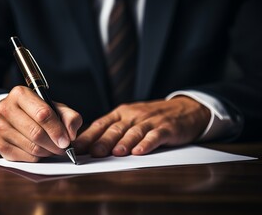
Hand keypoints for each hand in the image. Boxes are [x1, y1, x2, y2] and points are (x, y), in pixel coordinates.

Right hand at [0, 86, 82, 161]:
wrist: (14, 116)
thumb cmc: (37, 111)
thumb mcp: (55, 107)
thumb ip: (69, 116)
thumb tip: (71, 134)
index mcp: (20, 94)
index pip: (42, 114)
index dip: (57, 130)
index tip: (67, 140)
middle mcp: (5, 109)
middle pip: (36, 133)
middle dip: (54, 144)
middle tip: (63, 148)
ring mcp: (0, 128)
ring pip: (32, 147)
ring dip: (48, 151)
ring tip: (54, 148)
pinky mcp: (0, 146)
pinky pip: (26, 157)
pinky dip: (38, 157)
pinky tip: (42, 150)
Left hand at [74, 96, 209, 156]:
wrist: (185, 109)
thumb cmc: (152, 117)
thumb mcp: (131, 119)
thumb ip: (113, 131)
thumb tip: (90, 147)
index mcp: (121, 113)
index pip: (101, 124)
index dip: (88, 136)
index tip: (75, 148)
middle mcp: (133, 115)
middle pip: (116, 129)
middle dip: (103, 141)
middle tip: (92, 153)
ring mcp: (150, 121)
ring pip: (134, 132)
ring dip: (124, 142)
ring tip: (115, 153)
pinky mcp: (166, 127)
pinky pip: (155, 135)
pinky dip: (147, 143)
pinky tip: (140, 151)